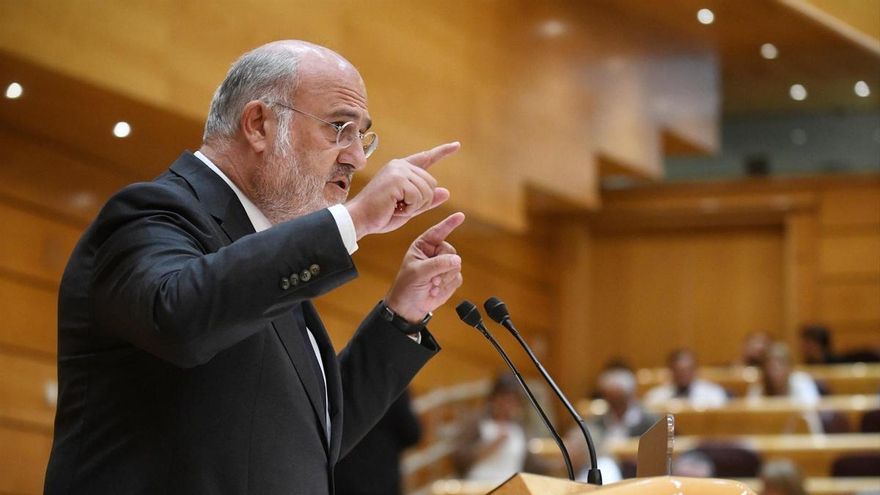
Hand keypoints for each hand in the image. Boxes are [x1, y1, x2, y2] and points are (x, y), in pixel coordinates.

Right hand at [345, 142, 459, 238]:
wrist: (359, 219)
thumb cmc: (381, 215)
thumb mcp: (409, 208)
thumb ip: (426, 200)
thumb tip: (446, 192)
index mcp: (401, 168)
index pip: (426, 158)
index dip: (443, 152)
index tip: (457, 145)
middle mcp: (400, 165)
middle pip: (431, 183)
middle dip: (422, 202)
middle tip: (401, 207)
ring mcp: (398, 171)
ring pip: (427, 192)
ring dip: (415, 206)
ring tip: (395, 207)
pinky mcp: (397, 180)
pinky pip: (418, 198)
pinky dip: (409, 209)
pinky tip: (394, 208)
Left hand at [384, 212, 464, 321]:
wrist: (409, 308)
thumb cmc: (406, 287)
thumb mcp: (418, 272)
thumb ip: (437, 264)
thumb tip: (457, 260)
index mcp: (423, 246)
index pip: (438, 232)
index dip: (449, 224)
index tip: (461, 216)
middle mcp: (434, 253)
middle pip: (451, 252)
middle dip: (443, 267)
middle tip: (432, 279)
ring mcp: (443, 266)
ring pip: (456, 266)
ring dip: (445, 279)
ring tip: (431, 285)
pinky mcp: (450, 279)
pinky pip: (458, 278)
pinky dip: (448, 286)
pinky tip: (435, 290)